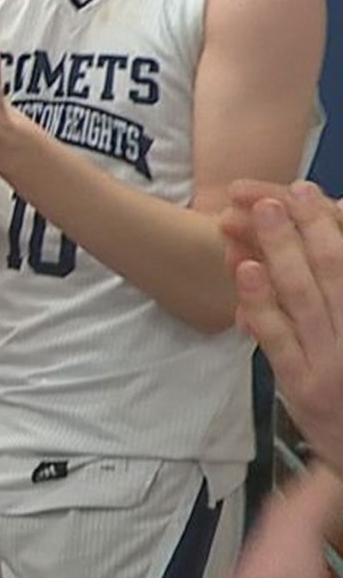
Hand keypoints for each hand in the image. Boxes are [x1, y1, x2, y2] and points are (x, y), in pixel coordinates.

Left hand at [224, 180, 342, 470]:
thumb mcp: (341, 339)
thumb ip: (328, 294)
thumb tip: (302, 237)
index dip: (326, 224)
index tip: (304, 190)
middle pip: (332, 271)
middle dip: (305, 226)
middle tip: (280, 190)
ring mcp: (334, 363)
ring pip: (305, 296)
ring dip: (279, 250)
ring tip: (258, 212)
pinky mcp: (304, 387)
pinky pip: (280, 338)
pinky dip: (262, 302)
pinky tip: (245, 270)